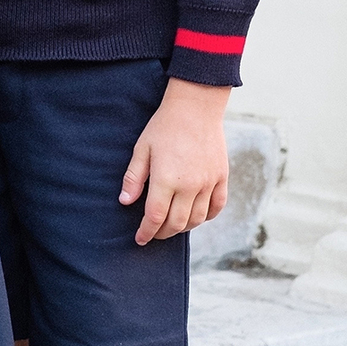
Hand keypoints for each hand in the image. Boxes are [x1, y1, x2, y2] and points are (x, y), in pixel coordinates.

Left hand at [119, 78, 230, 242]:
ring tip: (172, 225)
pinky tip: (195, 216)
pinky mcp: (221, 177)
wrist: (196, 107)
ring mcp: (208, 183)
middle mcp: (189, 185)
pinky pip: (216, 207)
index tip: (140, 239)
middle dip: (163, 233)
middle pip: (177, 223)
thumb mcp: (142, 148)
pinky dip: (206, 217)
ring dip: (183, 227)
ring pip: (197, 219)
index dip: (146, 232)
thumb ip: (134, 177)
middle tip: (154, 233)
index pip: (155, 217)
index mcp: (166, 179)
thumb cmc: (164, 126)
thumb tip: (125, 202)